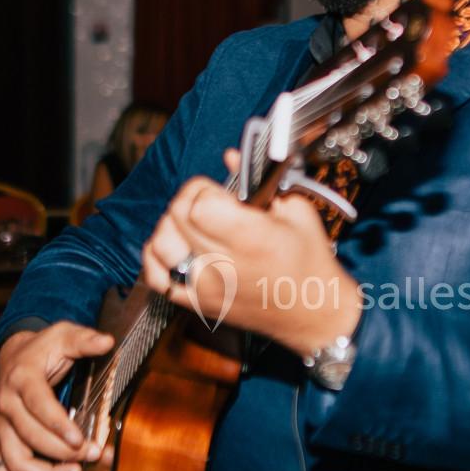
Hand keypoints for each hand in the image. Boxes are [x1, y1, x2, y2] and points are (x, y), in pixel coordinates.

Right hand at [0, 324, 114, 470]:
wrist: (12, 359)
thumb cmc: (41, 351)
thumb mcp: (62, 335)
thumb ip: (83, 339)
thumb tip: (106, 342)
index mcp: (21, 380)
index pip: (37, 406)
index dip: (58, 425)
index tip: (80, 440)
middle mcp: (6, 406)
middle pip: (29, 438)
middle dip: (62, 452)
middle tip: (91, 455)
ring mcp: (0, 429)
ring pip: (14, 464)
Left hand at [139, 150, 361, 355]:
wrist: (313, 311)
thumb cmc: (310, 263)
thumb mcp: (297, 213)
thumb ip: (259, 183)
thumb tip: (230, 159)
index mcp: (251, 239)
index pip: (198, 204)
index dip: (203, 190)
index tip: (217, 192)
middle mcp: (224, 265)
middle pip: (177, 218)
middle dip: (188, 200)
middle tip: (206, 202)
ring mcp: (207, 288)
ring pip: (160, 245)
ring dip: (170, 226)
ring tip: (189, 224)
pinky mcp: (199, 303)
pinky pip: (157, 279)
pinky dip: (156, 259)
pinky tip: (173, 248)